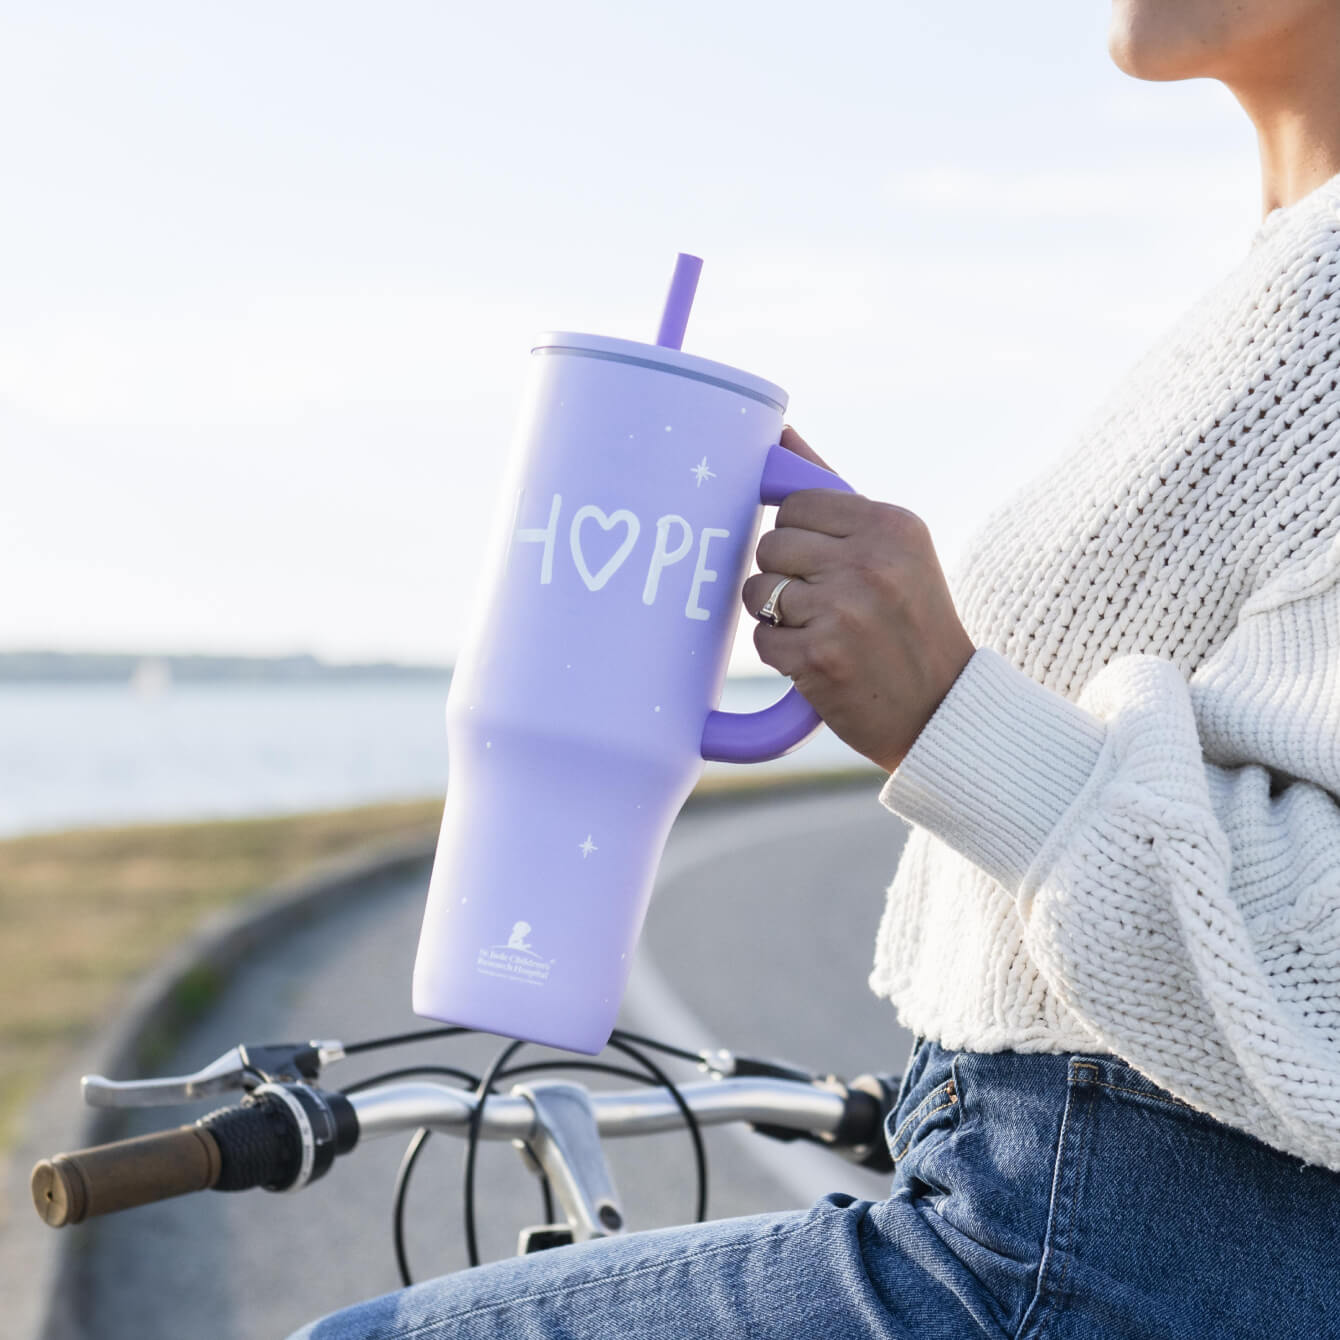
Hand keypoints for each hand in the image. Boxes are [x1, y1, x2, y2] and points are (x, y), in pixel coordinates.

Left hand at [742, 426, 976, 773]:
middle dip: (786, 575)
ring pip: (759, 590)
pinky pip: (761, 638)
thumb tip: (780, 433)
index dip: (797, 536)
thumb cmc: (911, 622)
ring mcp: (845, 610)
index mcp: (891, 525)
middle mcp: (870, 562)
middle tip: (824, 603)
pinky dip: (781, 654)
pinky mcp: (820, 657)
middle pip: (771, 545)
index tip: (823, 562)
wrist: (943, 710)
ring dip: (777, 616)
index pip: (795, 504)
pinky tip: (819, 660)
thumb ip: (834, 494)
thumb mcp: (894, 549)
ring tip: (820, 630)